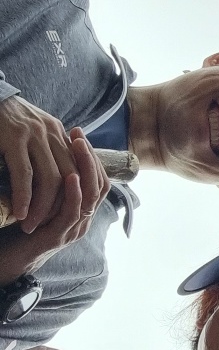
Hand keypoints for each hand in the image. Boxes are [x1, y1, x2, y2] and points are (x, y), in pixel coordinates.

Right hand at [0, 95, 84, 232]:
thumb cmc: (3, 121)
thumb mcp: (30, 133)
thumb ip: (43, 152)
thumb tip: (53, 183)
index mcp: (59, 133)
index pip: (79, 170)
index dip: (75, 196)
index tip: (65, 216)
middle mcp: (52, 133)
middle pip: (71, 178)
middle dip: (63, 207)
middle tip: (49, 228)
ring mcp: (34, 134)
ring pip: (50, 179)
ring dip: (43, 207)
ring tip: (31, 225)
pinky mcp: (14, 138)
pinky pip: (25, 174)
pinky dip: (24, 196)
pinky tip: (21, 212)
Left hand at [0, 129, 109, 287]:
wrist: (6, 261)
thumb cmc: (19, 229)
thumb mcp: (40, 202)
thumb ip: (50, 186)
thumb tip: (50, 156)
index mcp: (80, 212)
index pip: (98, 180)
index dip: (91, 156)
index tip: (78, 135)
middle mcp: (82, 220)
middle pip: (99, 185)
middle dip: (90, 156)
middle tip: (78, 135)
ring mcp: (73, 229)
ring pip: (92, 196)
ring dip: (86, 168)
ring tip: (77, 147)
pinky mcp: (59, 236)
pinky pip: (74, 211)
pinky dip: (75, 193)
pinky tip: (70, 176)